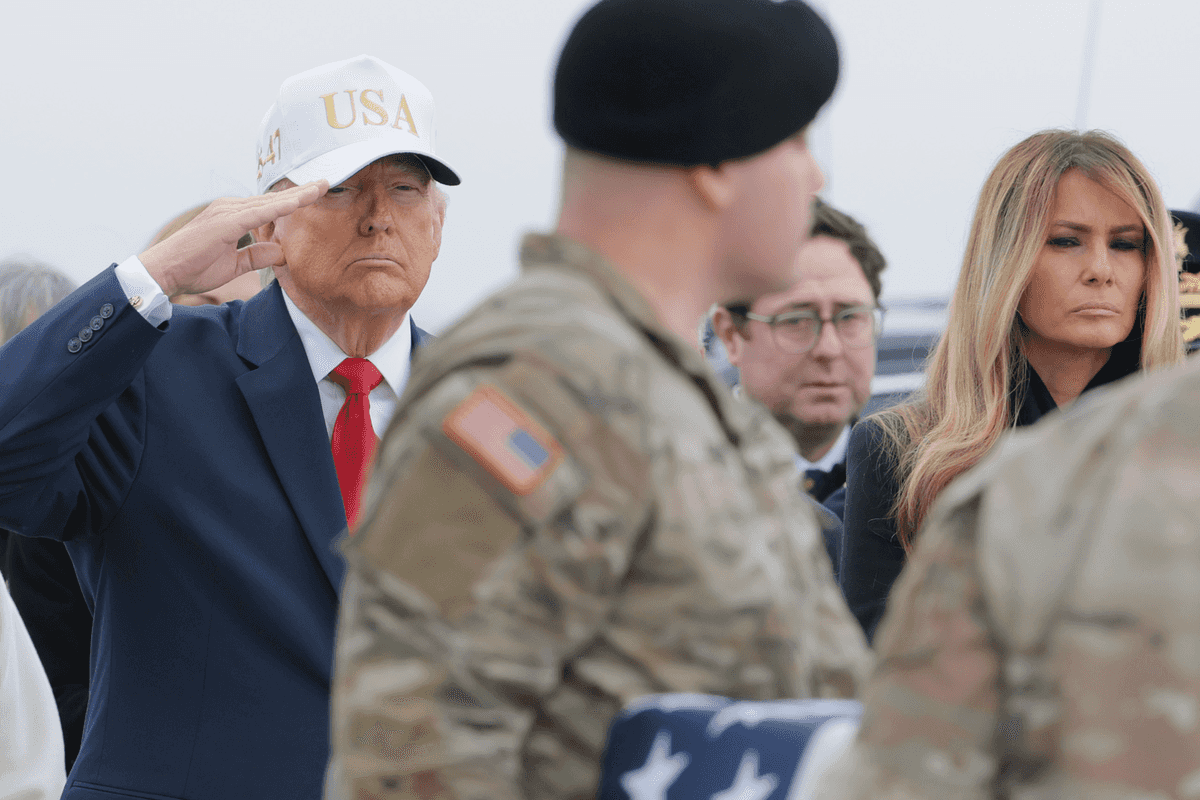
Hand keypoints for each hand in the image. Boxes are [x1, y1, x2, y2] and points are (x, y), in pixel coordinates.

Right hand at [139, 181, 326, 297]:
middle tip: (326, 183)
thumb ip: (257, 256)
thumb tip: (280, 252)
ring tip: (320, 189)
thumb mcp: (234, 265)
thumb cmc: (193, 268)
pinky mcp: (224, 223)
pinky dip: (278, 208)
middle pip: (273, 199)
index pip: (270, 207)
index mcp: (233, 216)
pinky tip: (297, 204)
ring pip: (269, 203)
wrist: (164, 272)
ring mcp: (226, 213)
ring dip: (296, 196)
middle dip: (301, 192)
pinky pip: (257, 214)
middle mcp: (230, 209)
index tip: (316, 193)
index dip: (294, 200)